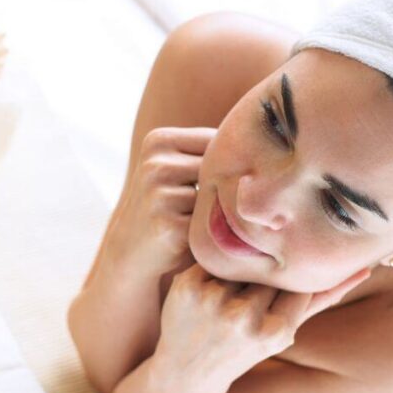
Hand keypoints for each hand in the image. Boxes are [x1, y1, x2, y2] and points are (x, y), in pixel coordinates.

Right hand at [105, 126, 214, 278]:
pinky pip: (211, 223)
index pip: (216, 142)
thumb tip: (260, 145)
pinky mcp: (168, 226)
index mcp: (158, 141)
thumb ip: (209, 151)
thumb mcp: (178, 167)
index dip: (221, 165)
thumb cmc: (168, 204)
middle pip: (219, 171)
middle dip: (219, 190)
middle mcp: (156, 164)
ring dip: (215, 212)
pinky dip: (209, 232)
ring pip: (217, 197)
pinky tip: (189, 237)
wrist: (132, 250)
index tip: (207, 182)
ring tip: (193, 220)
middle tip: (200, 207)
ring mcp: (160, 195)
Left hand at [155, 263, 372, 381]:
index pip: (300, 283)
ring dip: (236, 271)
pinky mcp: (187, 287)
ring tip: (226, 294)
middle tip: (249, 290)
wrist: (185, 376)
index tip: (283, 289)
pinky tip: (204, 290)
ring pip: (241, 262)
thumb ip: (321, 300)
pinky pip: (209, 259)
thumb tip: (363, 269)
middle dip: (263, 276)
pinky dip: (209, 269)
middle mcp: (244, 318)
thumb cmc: (241, 352)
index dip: (291, 282)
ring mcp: (213, 301)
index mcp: (275, 332)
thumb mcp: (284, 333)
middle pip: (269, 271)